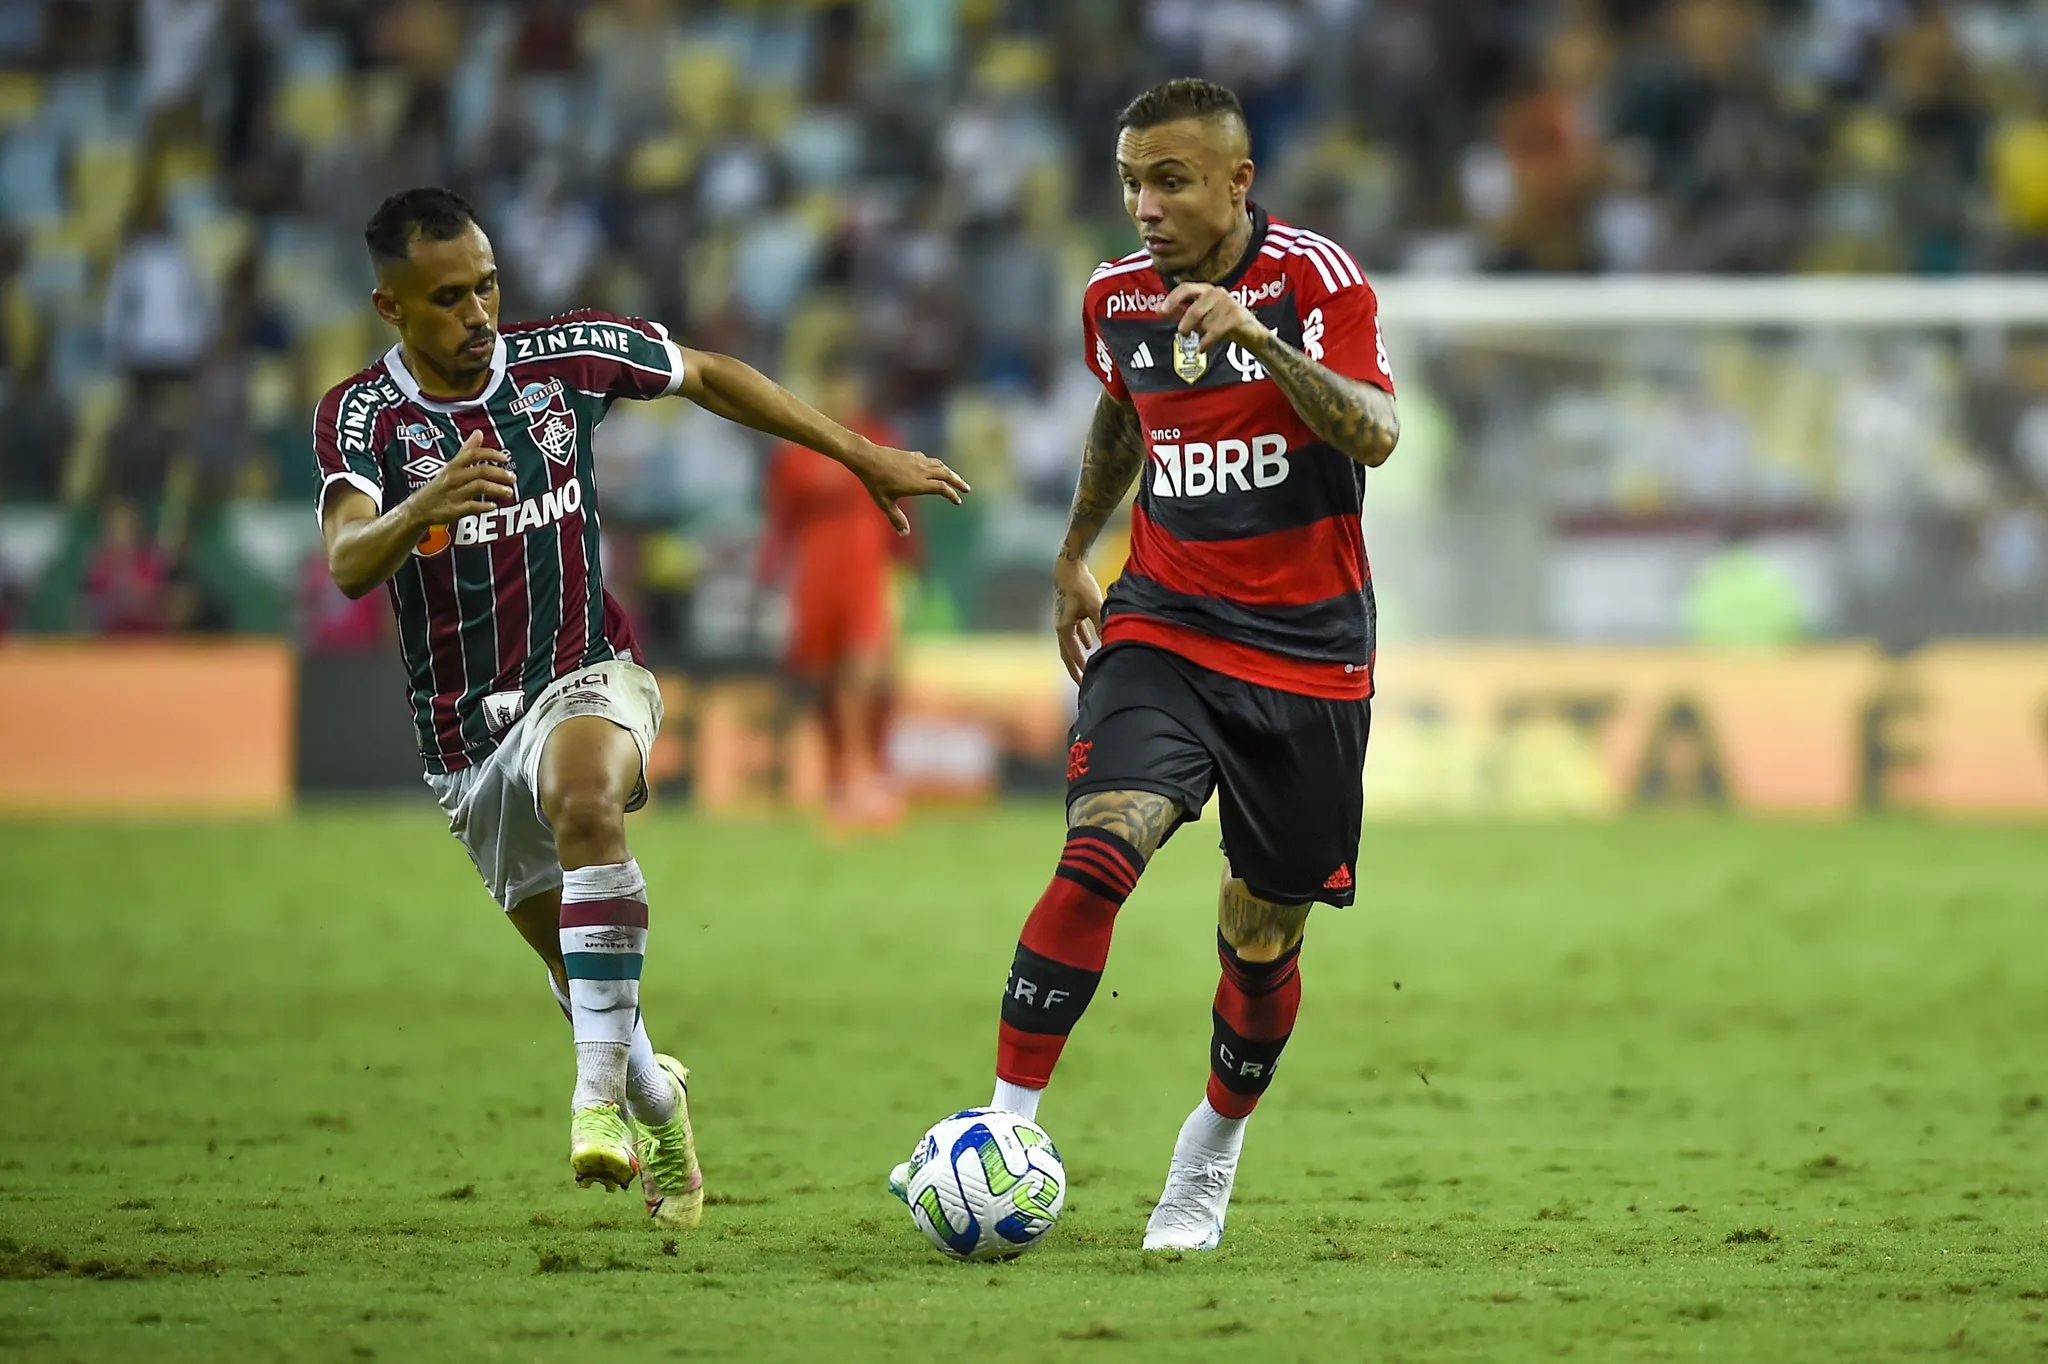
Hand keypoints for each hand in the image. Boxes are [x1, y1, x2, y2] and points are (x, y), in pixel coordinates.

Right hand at [409, 432, 515, 524]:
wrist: (418, 509)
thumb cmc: (439, 485)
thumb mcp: (451, 467)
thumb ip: (467, 451)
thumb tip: (479, 433)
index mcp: (453, 466)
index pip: (473, 454)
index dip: (490, 454)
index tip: (505, 458)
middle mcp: (453, 478)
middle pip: (480, 471)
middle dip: (499, 474)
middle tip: (513, 478)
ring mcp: (453, 494)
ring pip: (478, 487)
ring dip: (497, 489)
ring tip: (509, 492)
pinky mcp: (453, 510)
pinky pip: (472, 507)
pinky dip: (484, 506)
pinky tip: (493, 506)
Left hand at [845, 439, 971, 535]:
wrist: (868, 458)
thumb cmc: (875, 482)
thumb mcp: (885, 503)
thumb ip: (896, 518)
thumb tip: (904, 534)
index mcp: (918, 484)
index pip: (942, 488)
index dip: (952, 495)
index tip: (958, 501)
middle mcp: (922, 471)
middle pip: (946, 474)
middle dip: (958, 482)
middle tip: (967, 489)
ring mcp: (917, 461)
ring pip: (939, 465)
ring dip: (949, 472)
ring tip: (954, 478)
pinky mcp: (912, 455)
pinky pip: (929, 460)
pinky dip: (936, 465)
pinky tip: (934, 468)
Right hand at [1053, 555, 1103, 684]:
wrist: (1069, 568)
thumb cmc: (1081, 586)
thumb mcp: (1094, 607)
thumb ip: (1100, 626)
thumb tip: (1108, 642)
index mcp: (1063, 628)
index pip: (1072, 654)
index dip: (1079, 668)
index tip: (1085, 681)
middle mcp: (1060, 626)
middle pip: (1067, 653)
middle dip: (1074, 669)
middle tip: (1081, 683)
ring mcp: (1063, 620)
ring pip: (1070, 643)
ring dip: (1078, 655)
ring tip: (1085, 668)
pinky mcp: (1068, 613)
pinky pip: (1074, 632)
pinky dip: (1081, 639)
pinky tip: (1091, 644)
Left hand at [1158, 282, 1268, 355]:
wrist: (1251, 334)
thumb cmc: (1223, 323)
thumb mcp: (1200, 318)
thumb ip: (1180, 312)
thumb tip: (1158, 309)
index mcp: (1206, 290)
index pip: (1185, 288)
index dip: (1172, 299)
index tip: (1160, 311)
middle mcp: (1217, 292)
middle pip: (1194, 310)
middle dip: (1186, 324)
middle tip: (1183, 333)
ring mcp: (1229, 303)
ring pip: (1205, 323)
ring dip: (1202, 334)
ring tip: (1205, 337)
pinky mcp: (1237, 316)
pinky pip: (1214, 332)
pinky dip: (1206, 342)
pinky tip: (1202, 348)